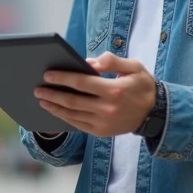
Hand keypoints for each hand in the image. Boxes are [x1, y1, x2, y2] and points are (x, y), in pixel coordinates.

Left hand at [34, 52, 156, 137]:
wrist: (155, 113)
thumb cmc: (142, 85)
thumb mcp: (133, 67)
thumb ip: (112, 61)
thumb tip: (90, 62)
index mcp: (114, 90)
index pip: (82, 83)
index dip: (62, 78)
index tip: (47, 75)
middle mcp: (108, 108)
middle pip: (72, 100)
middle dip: (52, 94)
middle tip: (37, 89)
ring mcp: (104, 123)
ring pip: (72, 115)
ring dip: (54, 108)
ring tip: (42, 100)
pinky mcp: (102, 132)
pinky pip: (78, 125)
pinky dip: (64, 118)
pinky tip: (56, 111)